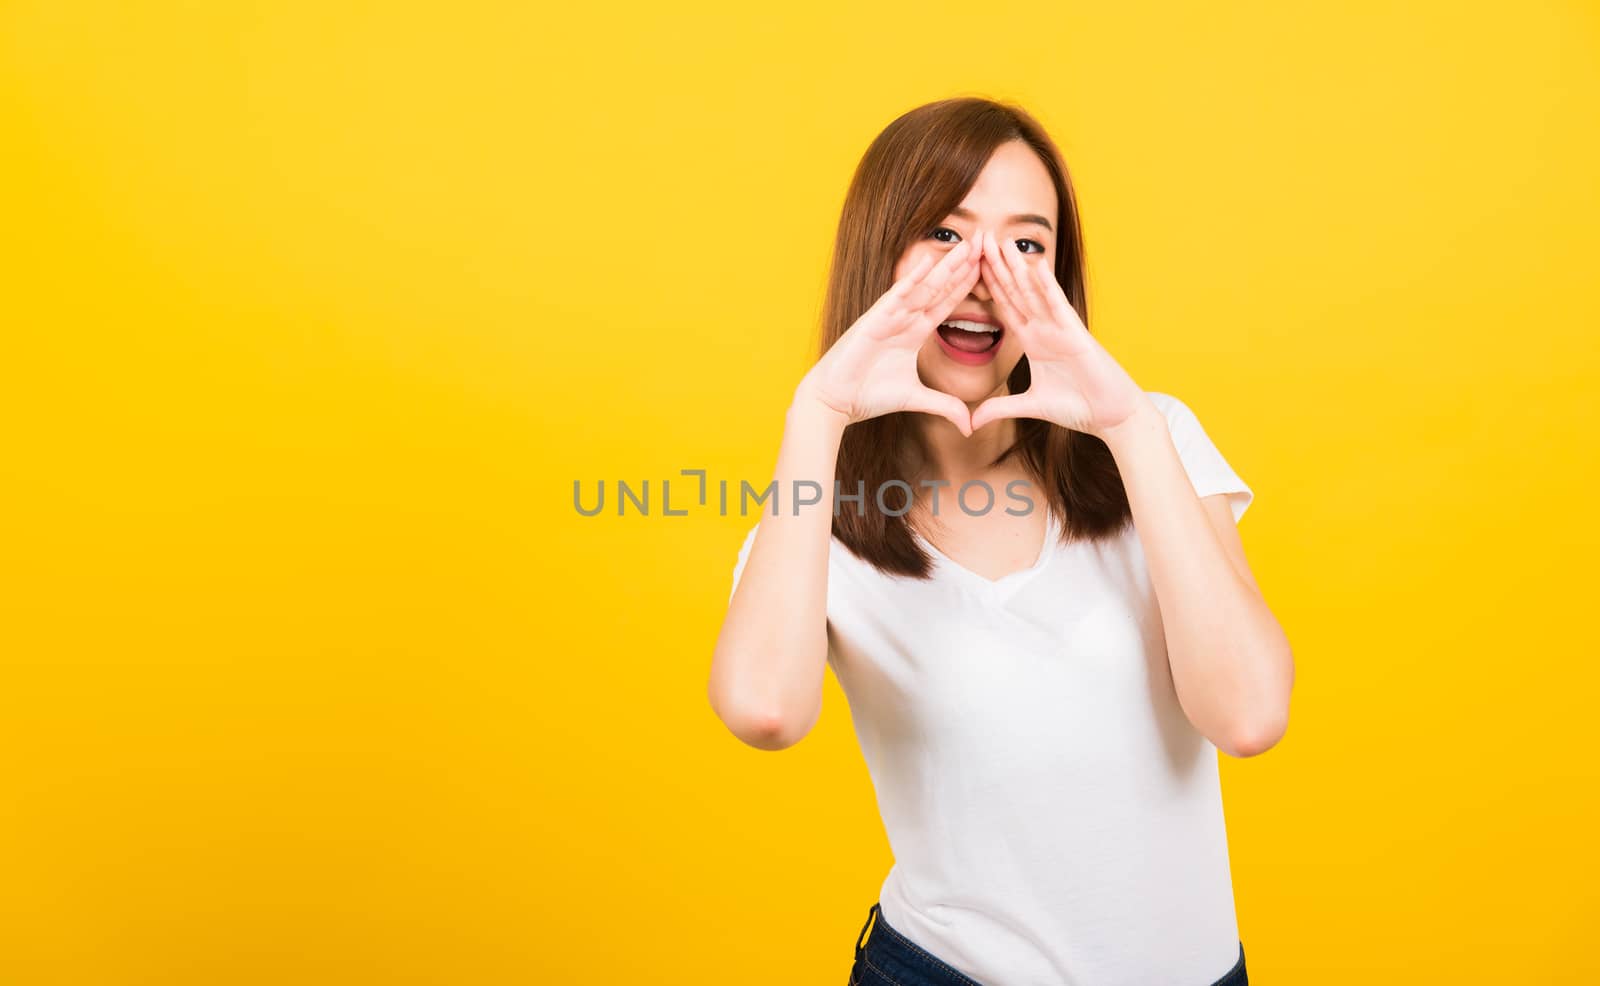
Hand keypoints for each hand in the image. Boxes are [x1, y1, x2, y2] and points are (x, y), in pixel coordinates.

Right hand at [795, 239, 979, 435]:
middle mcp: (904, 319)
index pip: (946, 304)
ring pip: (924, 287)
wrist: (835, 400)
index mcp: (914, 332)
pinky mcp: (874, 319)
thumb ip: (944, 406)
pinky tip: (929, 261)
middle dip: (963, 266)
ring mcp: (889, 316)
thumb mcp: (916, 399)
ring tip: (968, 246)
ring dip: (946, 267)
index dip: (967, 286)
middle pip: (940, 288)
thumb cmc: (868, 395)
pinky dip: (912, 279)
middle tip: (986, 242)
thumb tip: (969, 426)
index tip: (988, 268)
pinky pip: (896, 295)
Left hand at [969, 229, 1147, 437]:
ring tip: (1001, 242)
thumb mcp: (1030, 406)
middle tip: (979, 239)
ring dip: (1018, 268)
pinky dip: (1048, 286)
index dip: (987, 287)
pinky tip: (1037, 265)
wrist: (1112, 417)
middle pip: (1015, 292)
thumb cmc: (1079, 406)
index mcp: (1033, 342)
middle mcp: (1045, 329)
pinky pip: (1058, 306)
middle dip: (997, 267)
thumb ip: (1000, 408)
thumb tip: (971, 422)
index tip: (968, 266)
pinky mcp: (1076, 335)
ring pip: (1034, 293)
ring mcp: (1060, 329)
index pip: (1005, 308)